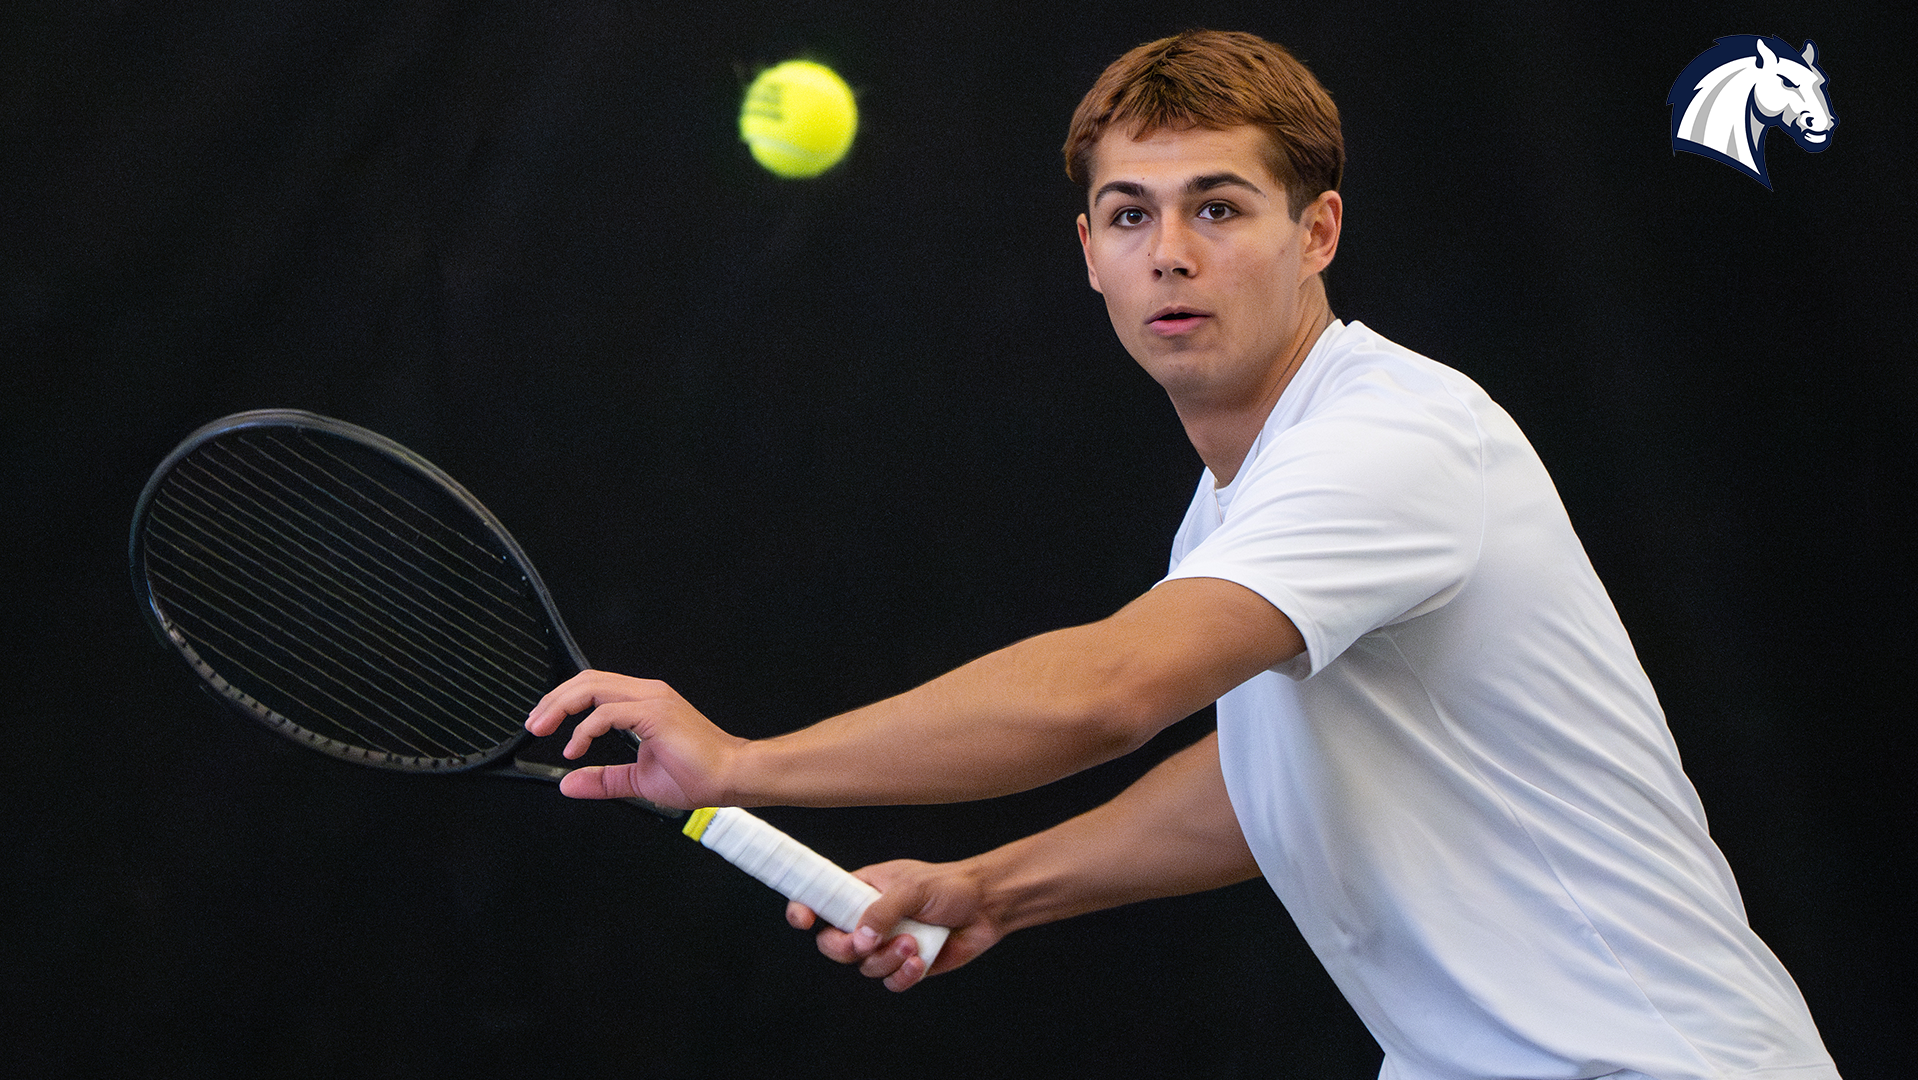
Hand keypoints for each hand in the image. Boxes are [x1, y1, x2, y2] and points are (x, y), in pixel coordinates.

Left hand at [524, 670, 747, 808]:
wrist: (732, 776)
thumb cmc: (699, 774)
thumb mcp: (638, 780)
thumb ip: (604, 779)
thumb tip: (570, 783)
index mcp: (644, 702)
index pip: (594, 687)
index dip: (562, 700)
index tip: (544, 723)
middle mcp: (647, 693)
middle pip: (587, 680)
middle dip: (554, 700)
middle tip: (535, 724)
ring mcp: (652, 700)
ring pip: (593, 688)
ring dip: (562, 706)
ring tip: (546, 729)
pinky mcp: (656, 713)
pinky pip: (608, 713)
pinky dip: (585, 729)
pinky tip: (576, 748)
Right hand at [786, 858, 1004, 991]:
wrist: (986, 906)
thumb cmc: (948, 886)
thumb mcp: (911, 888)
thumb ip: (881, 910)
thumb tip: (860, 937)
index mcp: (861, 891)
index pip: (822, 900)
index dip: (805, 910)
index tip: (802, 919)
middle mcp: (869, 919)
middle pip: (833, 944)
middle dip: (845, 948)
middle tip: (865, 943)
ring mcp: (886, 944)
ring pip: (864, 966)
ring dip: (886, 959)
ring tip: (912, 942)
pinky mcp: (906, 965)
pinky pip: (890, 982)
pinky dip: (903, 975)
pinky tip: (920, 959)